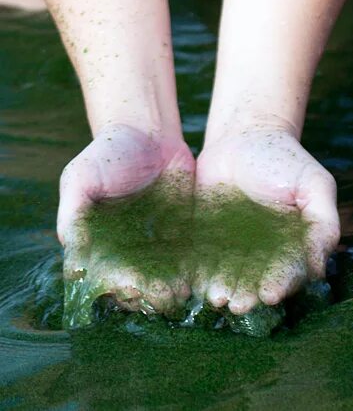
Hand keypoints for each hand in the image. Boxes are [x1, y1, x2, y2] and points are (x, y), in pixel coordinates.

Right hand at [59, 123, 195, 316]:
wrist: (149, 134)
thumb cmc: (107, 154)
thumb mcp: (82, 176)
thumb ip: (73, 212)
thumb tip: (71, 251)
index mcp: (98, 244)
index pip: (105, 276)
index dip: (115, 285)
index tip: (127, 287)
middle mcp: (128, 252)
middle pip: (137, 284)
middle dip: (148, 295)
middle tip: (161, 297)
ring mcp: (158, 246)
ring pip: (165, 277)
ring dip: (172, 290)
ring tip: (181, 294)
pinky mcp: (186, 235)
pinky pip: (191, 258)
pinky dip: (195, 271)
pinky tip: (202, 277)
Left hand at [195, 128, 339, 313]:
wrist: (242, 137)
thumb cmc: (284, 159)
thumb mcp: (314, 184)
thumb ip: (324, 222)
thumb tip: (321, 264)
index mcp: (295, 244)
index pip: (290, 270)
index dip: (282, 283)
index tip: (271, 294)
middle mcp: (266, 252)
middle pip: (259, 279)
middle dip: (250, 294)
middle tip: (240, 304)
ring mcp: (235, 248)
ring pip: (231, 275)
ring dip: (226, 289)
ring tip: (217, 298)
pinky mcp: (207, 240)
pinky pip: (204, 261)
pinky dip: (200, 274)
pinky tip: (196, 283)